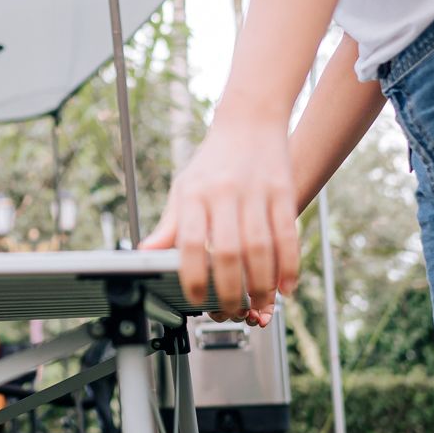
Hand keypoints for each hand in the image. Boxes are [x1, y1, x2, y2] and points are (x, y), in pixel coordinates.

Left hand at [141, 113, 299, 322]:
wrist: (250, 121)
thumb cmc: (213, 161)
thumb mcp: (184, 188)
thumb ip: (170, 225)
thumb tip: (145, 254)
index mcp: (195, 194)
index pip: (190, 241)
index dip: (193, 275)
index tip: (195, 299)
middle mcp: (224, 193)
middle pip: (228, 250)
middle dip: (230, 289)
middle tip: (231, 310)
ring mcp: (256, 192)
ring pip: (260, 247)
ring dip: (261, 283)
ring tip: (259, 304)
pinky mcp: (283, 192)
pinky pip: (287, 235)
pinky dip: (288, 265)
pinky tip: (285, 287)